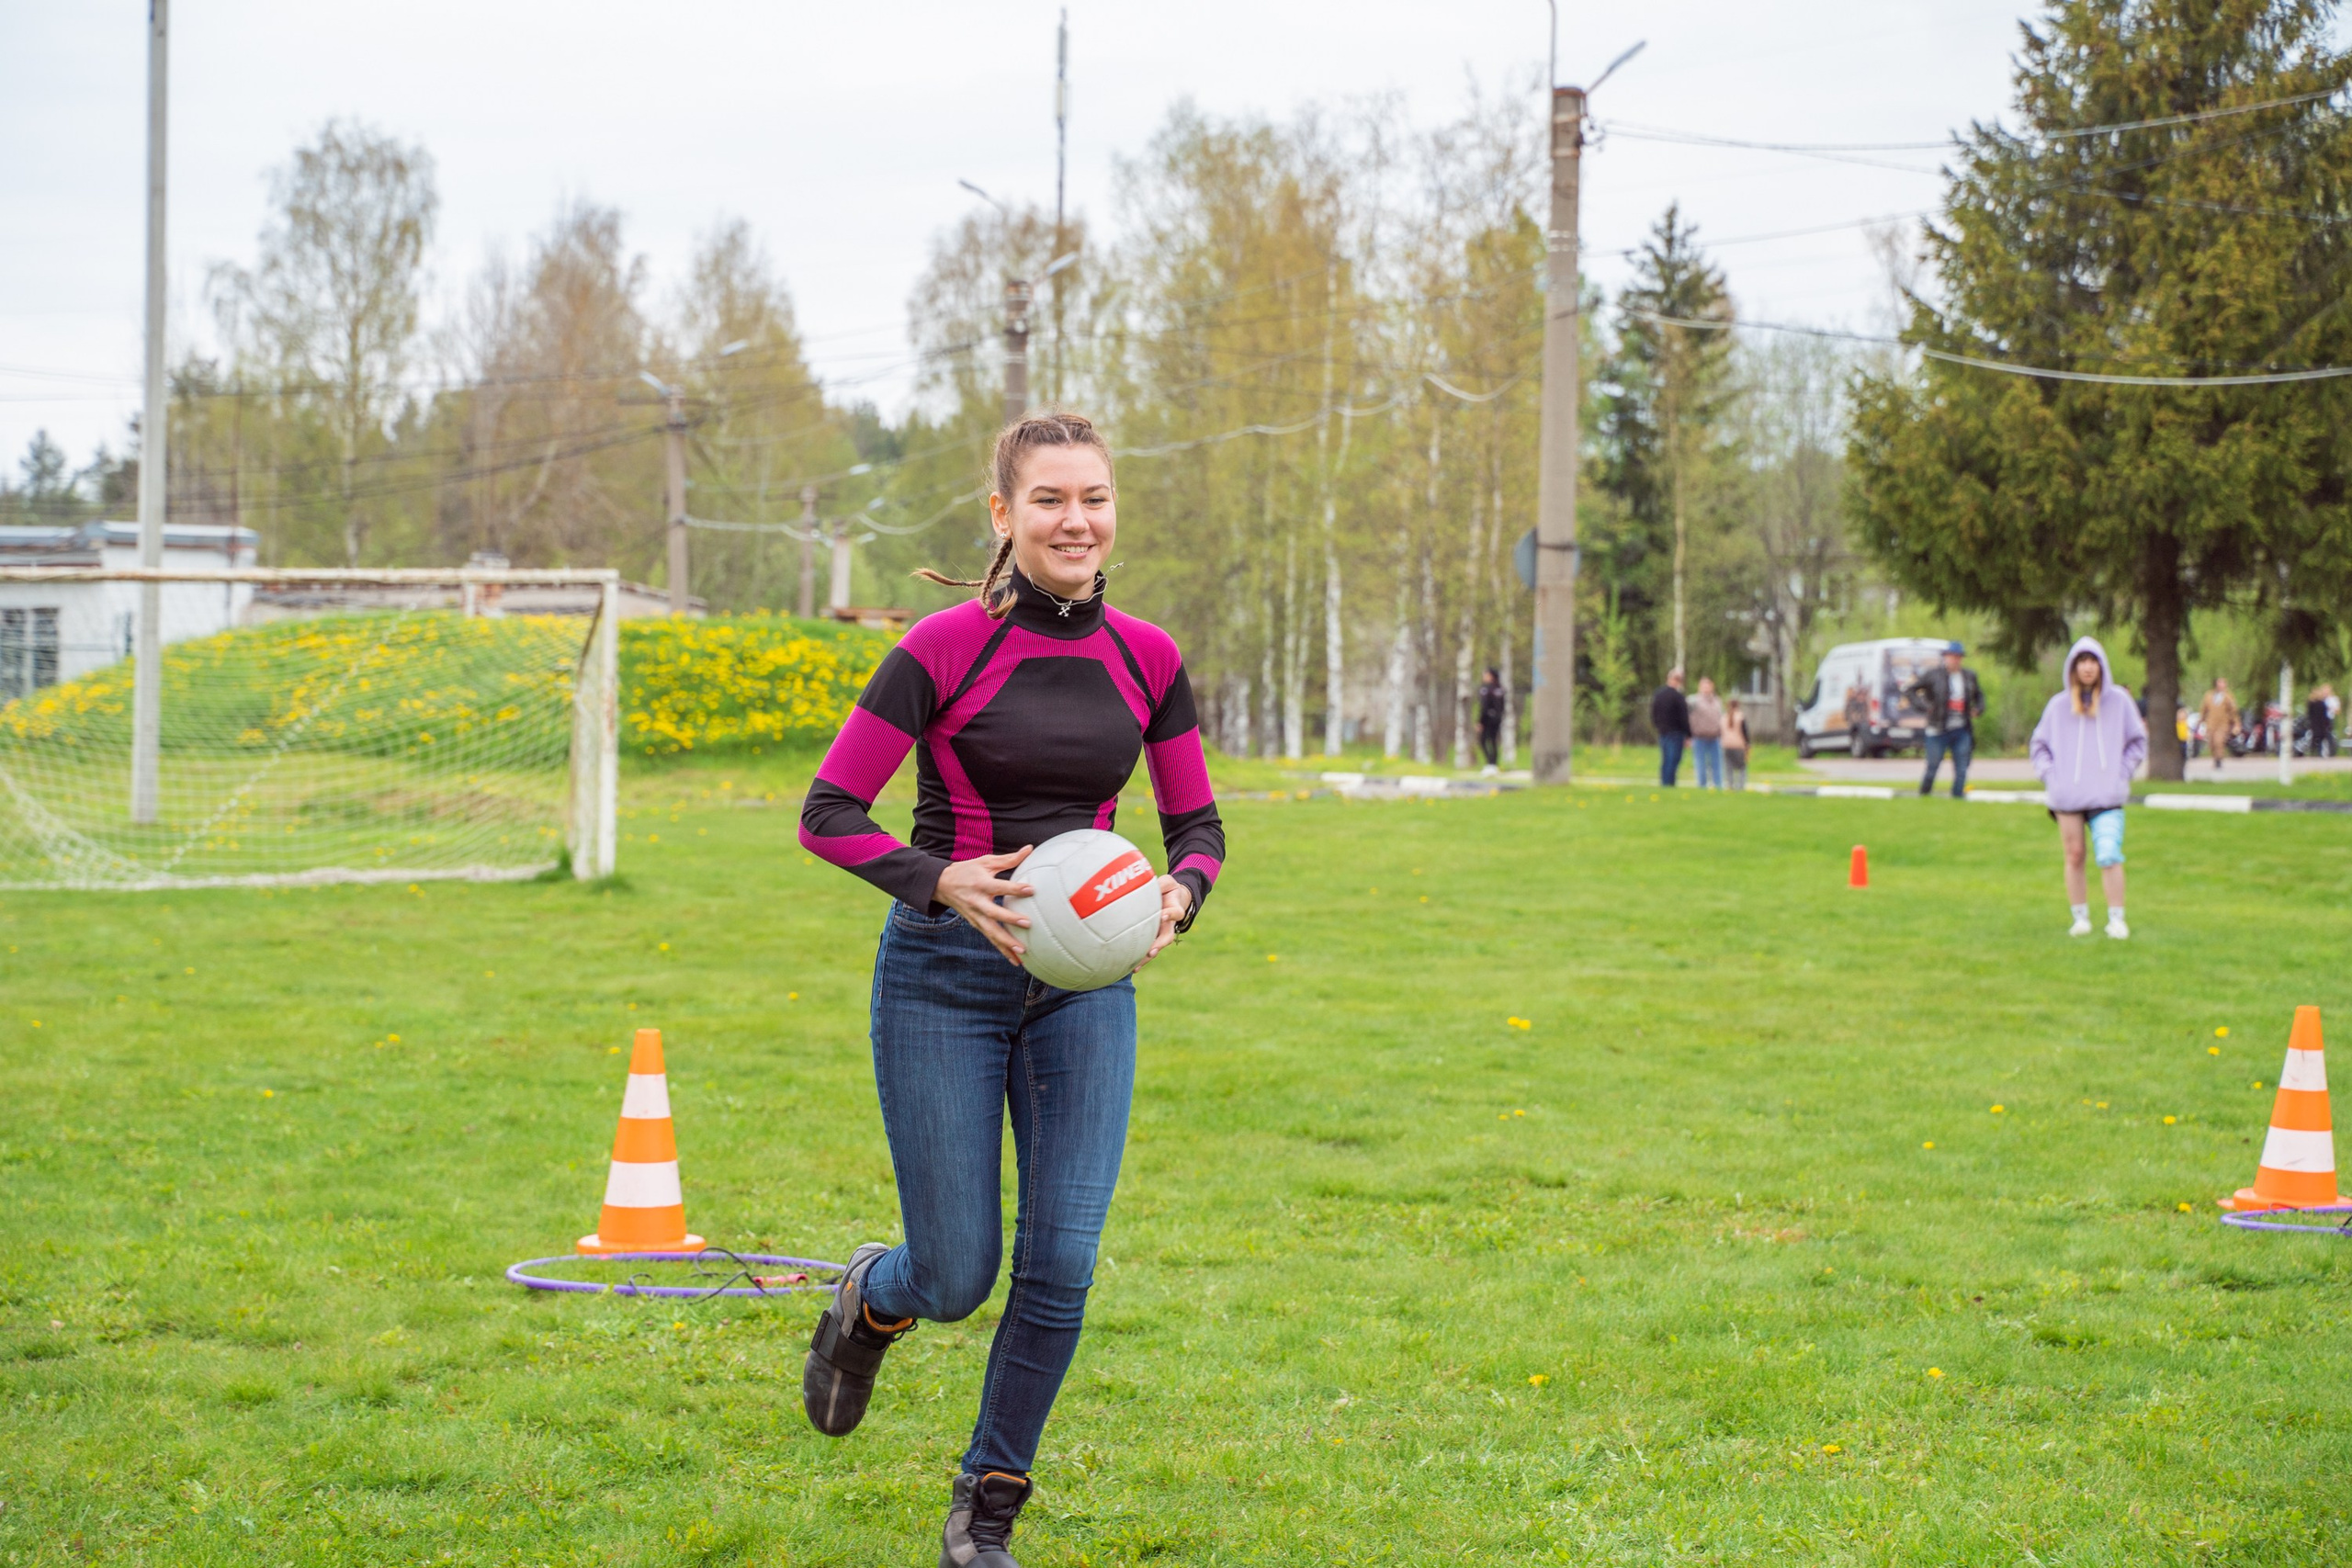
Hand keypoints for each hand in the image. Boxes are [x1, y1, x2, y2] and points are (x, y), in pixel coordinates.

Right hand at [933, 848, 1034, 966]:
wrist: (942, 885)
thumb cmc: (968, 870)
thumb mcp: (986, 862)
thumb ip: (1009, 859)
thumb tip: (1030, 848)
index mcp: (981, 884)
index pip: (1000, 886)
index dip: (1015, 888)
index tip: (1031, 889)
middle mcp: (977, 902)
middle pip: (994, 913)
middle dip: (1010, 919)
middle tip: (1028, 924)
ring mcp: (975, 916)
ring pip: (991, 932)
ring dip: (1006, 944)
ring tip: (1023, 953)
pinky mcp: (976, 925)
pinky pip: (991, 938)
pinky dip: (1003, 950)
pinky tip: (1016, 961)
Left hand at [1132, 875, 1191, 972]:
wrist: (1173, 898)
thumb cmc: (1168, 889)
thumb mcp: (1167, 882)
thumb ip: (1161, 884)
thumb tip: (1146, 883)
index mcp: (1175, 909)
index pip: (1176, 913)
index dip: (1170, 914)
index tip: (1162, 915)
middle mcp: (1169, 924)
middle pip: (1167, 937)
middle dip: (1159, 944)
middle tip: (1152, 951)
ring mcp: (1161, 932)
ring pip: (1157, 947)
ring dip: (1147, 957)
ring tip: (1136, 965)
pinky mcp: (1152, 937)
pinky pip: (1147, 949)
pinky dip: (1139, 958)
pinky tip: (1127, 966)